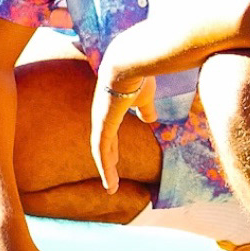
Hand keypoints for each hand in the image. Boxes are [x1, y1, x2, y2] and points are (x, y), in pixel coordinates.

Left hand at [90, 74, 156, 192]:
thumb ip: (145, 108)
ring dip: (107, 171)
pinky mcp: (103, 125)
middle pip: (103, 144)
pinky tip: (110, 181)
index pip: (109, 133)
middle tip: (111, 178)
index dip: (112, 148)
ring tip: (112, 188)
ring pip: (101, 151)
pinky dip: (105, 168)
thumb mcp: (145, 97)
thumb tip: (149, 119)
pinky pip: (102, 151)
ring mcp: (100, 121)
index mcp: (111, 109)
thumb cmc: (139, 75)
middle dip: (107, 162)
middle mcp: (102, 116)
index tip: (115, 160)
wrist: (129, 62)